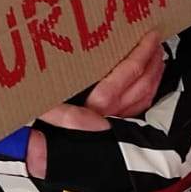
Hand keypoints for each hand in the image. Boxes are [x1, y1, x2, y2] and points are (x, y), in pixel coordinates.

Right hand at [25, 34, 165, 176]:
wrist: (38, 153)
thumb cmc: (35, 123)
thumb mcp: (41, 110)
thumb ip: (62, 115)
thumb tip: (97, 122)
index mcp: (92, 109)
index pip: (125, 78)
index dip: (140, 57)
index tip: (147, 38)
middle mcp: (107, 119)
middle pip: (140, 87)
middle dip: (151, 62)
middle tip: (155, 40)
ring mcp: (113, 125)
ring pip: (144, 98)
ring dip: (154, 75)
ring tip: (155, 55)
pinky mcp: (114, 129)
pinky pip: (138, 108)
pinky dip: (148, 91)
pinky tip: (147, 79)